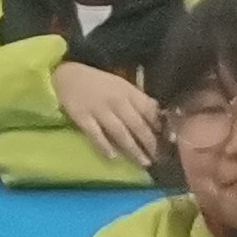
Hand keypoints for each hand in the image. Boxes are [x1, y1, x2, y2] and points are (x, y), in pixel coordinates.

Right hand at [47, 60, 166, 167]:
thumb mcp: (123, 87)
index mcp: (129, 92)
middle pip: (137, 125)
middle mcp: (117, 101)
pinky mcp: (81, 117)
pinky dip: (104, 146)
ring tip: (143, 162)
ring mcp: (98, 109)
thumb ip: (140, 102)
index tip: (169, 141)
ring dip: (133, 149)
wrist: (67, 75)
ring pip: (120, 132)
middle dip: (150, 143)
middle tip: (159, 158)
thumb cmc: (100, 84)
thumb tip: (160, 120)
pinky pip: (95, 134)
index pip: (150, 111)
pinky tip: (113, 157)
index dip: (160, 127)